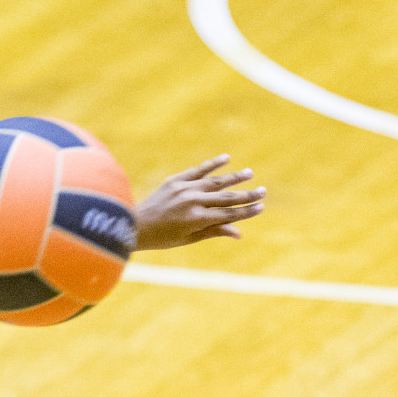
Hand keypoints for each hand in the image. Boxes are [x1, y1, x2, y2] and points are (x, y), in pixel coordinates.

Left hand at [134, 154, 264, 249]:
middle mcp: (192, 201)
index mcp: (196, 219)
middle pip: (225, 197)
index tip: (261, 207)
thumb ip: (213, 232)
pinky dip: (212, 164)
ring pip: (215, 181)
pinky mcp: (175, 180)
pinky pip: (198, 170)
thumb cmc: (161, 238)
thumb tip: (239, 232)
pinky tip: (226, 158)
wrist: (134, 225)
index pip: (228, 214)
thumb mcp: (188, 238)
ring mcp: (183, 189)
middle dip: (246, 194)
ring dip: (234, 177)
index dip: (246, 211)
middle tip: (263, 190)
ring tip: (249, 173)